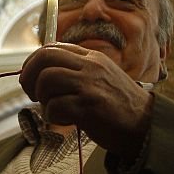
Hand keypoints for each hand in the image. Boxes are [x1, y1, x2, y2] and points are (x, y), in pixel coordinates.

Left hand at [19, 43, 152, 159]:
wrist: (144, 125)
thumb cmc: (118, 105)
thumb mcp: (100, 77)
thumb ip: (76, 71)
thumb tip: (41, 74)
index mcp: (91, 57)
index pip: (51, 48)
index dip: (32, 63)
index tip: (30, 80)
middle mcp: (90, 66)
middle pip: (44, 57)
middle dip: (29, 75)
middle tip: (31, 93)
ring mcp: (89, 85)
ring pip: (47, 79)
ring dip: (42, 98)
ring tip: (52, 109)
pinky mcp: (89, 106)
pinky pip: (55, 106)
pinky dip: (52, 116)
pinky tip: (64, 120)